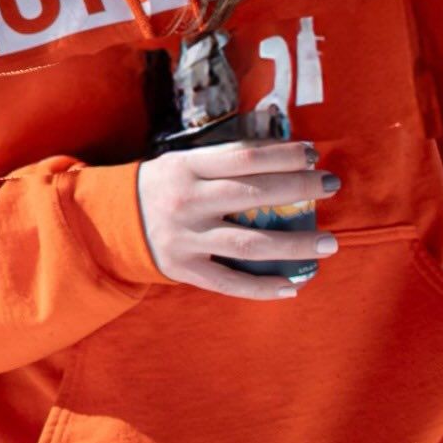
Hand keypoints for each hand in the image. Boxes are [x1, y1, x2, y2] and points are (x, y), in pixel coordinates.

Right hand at [136, 140, 335, 298]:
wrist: (110, 220)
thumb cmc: (162, 187)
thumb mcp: (182, 163)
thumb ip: (224, 160)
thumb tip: (284, 153)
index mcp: (186, 168)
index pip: (245, 158)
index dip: (284, 154)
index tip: (314, 154)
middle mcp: (187, 202)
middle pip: (254, 196)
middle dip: (300, 189)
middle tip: (332, 186)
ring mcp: (186, 238)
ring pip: (250, 244)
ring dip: (296, 245)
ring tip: (329, 243)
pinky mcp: (184, 268)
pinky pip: (229, 283)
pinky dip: (263, 288)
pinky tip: (294, 286)